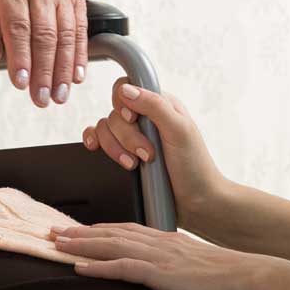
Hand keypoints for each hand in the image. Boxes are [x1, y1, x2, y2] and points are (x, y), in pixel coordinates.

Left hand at [0, 0, 86, 106]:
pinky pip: (81, 26)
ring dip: (64, 68)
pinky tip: (77, 75)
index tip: (21, 83)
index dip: (21, 57)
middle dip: (44, 71)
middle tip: (41, 99)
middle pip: (45, 34)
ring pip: (66, 33)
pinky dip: (80, 53)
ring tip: (59, 94)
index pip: (17, 27)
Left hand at [49, 221, 281, 289]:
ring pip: (111, 246)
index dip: (100, 231)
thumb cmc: (239, 280)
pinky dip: (98, 267)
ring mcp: (162, 257)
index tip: (79, 230)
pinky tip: (78, 268)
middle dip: (80, 233)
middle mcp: (163, 243)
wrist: (258, 278)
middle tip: (52, 231)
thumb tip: (182, 280)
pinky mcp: (164, 274)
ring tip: (55, 244)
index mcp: (173, 242)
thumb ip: (189, 272)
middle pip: (112, 234)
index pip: (128, 231)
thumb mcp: (207, 271)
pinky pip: (123, 268)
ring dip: (80, 245)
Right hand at [81, 79, 236, 232]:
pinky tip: (96, 150)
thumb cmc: (194, 166)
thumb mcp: (180, 131)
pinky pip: (98, 139)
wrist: (195, 202)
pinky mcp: (122, 153)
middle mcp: (144, 118)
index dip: (123, 102)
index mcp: (160, 105)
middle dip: (126, 137)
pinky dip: (95, 142)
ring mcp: (132, 136)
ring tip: (134, 165)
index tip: (132, 120)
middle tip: (147, 155)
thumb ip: (154, 106)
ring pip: (104, 128)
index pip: (128, 87)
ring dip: (115, 148)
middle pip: (114, 113)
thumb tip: (125, 90)